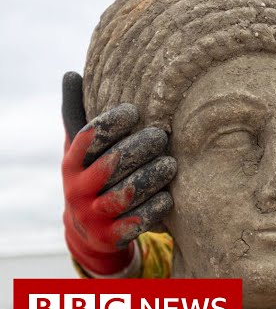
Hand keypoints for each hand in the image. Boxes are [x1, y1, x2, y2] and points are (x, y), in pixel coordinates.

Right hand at [61, 72, 176, 275]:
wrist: (89, 231)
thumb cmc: (92, 176)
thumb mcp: (81, 150)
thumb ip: (79, 115)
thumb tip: (72, 72)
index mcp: (72, 163)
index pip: (89, 138)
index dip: (111, 123)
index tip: (135, 111)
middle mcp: (78, 189)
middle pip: (111, 164)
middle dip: (139, 148)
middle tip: (161, 136)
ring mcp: (94, 215)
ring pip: (126, 193)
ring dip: (151, 176)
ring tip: (171, 163)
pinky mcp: (111, 236)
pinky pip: (135, 222)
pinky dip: (153, 208)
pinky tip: (169, 196)